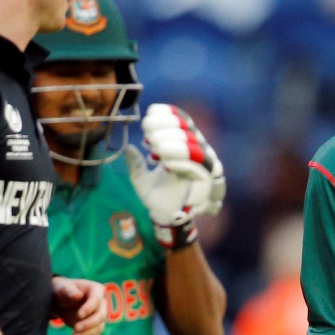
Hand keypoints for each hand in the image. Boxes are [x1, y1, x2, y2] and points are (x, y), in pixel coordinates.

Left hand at [51, 276, 105, 334]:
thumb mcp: (62, 288)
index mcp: (96, 290)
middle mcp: (101, 303)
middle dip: (89, 324)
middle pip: (101, 316)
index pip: (97, 300)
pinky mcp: (94, 327)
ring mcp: (99, 316)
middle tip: (75, 328)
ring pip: (99, 328)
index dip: (89, 308)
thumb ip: (69, 291)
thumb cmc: (62, 291)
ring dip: (87, 334)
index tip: (78, 315)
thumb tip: (78, 295)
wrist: (60, 301)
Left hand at [125, 104, 225, 249]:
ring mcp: (203, 163)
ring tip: (154, 146)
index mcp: (182, 144)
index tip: (148, 117)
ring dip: (172, 141)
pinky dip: (180, 157)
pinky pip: (196, 163)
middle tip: (147, 133)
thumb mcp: (141, 180)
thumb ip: (135, 165)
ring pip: (192, 144)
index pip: (180, 120)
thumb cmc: (158, 197)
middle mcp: (196, 150)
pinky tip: (164, 159)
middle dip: (165, 128)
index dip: (166, 115)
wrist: (169, 219)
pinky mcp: (206, 178)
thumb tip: (128, 148)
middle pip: (186, 128)